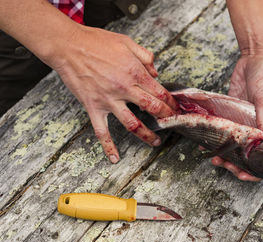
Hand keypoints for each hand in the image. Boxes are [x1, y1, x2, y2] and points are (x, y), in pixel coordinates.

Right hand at [48, 26, 177, 162]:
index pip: (160, 93)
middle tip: (173, 124)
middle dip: (166, 118)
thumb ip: (145, 57)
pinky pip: (102, 131)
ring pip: (132, 123)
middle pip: (152, 108)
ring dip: (146, 135)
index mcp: (134, 72)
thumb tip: (156, 73)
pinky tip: (115, 158)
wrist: (67, 46)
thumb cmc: (96, 42)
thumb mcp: (126, 42)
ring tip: (155, 142)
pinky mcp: (93, 107)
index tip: (176, 108)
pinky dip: (108, 146)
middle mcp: (124, 88)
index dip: (171, 103)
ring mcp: (109, 100)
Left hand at [211, 53, 262, 181]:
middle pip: (248, 153)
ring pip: (234, 144)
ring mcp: (244, 121)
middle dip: (236, 163)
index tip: (244, 175)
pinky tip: (204, 142)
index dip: (256, 169)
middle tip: (223, 164)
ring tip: (212, 157)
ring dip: (224, 153)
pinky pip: (224, 129)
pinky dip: (216, 137)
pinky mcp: (232, 112)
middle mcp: (259, 128)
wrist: (256, 56)